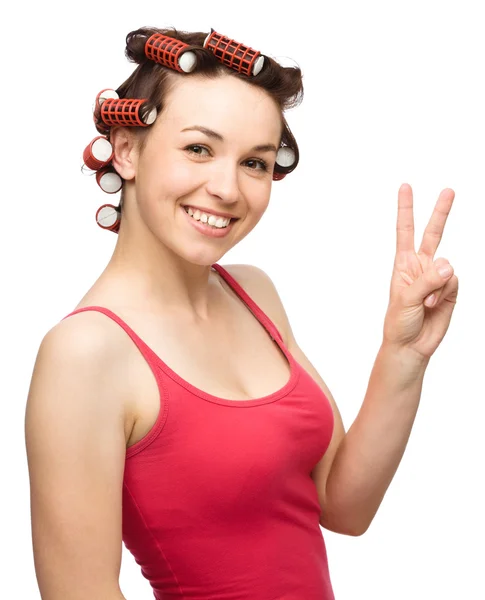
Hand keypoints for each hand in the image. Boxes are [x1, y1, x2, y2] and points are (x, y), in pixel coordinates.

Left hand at [382, 184, 458, 360]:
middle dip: (441, 212)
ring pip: (448, 266)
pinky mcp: (451, 290)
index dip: (406, 209)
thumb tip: (449, 265)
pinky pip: (455, 281)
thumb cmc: (399, 322)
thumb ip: (427, 281)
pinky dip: (446, 293)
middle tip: (448, 190)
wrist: (412, 345)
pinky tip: (436, 305)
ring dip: (438, 285)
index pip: (405, 231)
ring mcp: (438, 277)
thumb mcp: (405, 299)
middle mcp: (421, 266)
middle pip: (433, 234)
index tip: (405, 187)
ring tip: (426, 303)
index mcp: (403, 264)